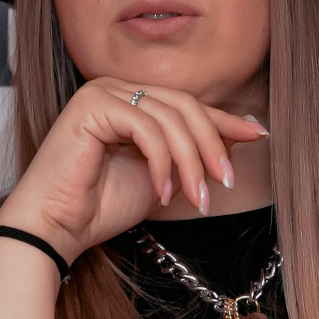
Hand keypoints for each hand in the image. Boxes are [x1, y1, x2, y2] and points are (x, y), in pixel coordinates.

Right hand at [0, 77, 267, 266]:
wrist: (57, 229)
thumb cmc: (100, 207)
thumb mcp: (164, 177)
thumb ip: (193, 152)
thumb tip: (243, 133)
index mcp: (131, 101)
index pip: (188, 104)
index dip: (225, 121)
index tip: (260, 135)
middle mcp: (117, 90)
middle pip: (185, 105)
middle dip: (212, 145)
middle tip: (226, 181)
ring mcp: (103, 93)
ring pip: (170, 117)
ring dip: (191, 163)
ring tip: (196, 199)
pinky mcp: (92, 106)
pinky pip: (146, 127)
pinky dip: (163, 162)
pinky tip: (163, 192)